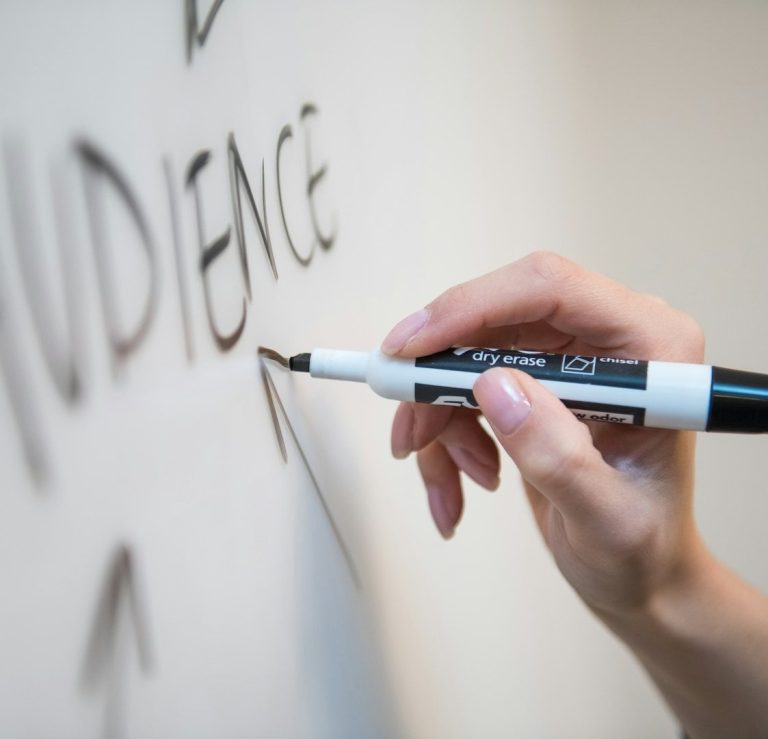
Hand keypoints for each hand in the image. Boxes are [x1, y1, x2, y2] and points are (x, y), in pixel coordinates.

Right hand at [381, 251, 705, 615]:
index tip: (408, 350)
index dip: (470, 307)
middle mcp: (607, 337)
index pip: (548, 289)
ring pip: (469, 358)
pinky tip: (461, 482)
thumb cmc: (643, 549)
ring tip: (454, 483)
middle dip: (440, 380)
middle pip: (494, 320)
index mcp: (649, 345)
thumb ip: (557, 455)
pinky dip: (448, 437)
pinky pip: (466, 388)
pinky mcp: (536, 382)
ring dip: (442, 420)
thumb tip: (493, 386)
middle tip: (409, 432)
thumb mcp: (606, 519)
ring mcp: (568, 358)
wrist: (640, 572)